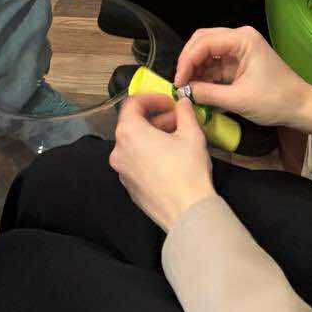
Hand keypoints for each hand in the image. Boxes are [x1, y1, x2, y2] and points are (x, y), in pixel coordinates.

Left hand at [109, 95, 216, 232]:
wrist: (187, 212)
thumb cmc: (188, 171)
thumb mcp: (191, 134)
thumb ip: (184, 112)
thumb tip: (182, 103)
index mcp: (129, 133)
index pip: (132, 104)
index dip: (152, 98)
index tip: (169, 102)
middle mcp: (119, 151)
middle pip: (133, 125)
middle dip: (156, 119)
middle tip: (178, 120)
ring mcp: (123, 172)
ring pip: (135, 145)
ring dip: (153, 136)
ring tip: (177, 139)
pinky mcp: (130, 188)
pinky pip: (136, 163)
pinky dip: (149, 155)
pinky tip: (170, 160)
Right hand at [174, 26, 311, 133]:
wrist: (301, 108)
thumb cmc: (275, 100)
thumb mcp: (238, 99)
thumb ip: (208, 93)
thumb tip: (183, 92)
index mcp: (242, 39)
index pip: (204, 42)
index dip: (187, 61)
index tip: (178, 81)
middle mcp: (239, 38)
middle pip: (202, 42)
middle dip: (188, 62)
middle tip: (179, 83)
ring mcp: (239, 50)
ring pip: (207, 53)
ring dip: (195, 70)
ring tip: (185, 89)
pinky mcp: (239, 63)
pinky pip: (215, 64)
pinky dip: (204, 76)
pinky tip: (196, 89)